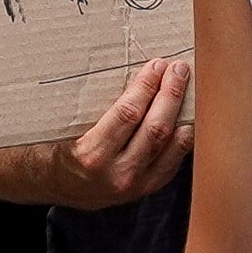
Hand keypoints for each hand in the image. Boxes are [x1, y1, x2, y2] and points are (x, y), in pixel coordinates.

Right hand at [61, 57, 192, 204]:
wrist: (63, 186)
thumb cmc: (64, 147)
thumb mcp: (69, 126)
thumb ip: (92, 105)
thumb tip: (122, 69)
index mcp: (92, 155)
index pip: (127, 114)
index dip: (146, 86)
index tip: (156, 65)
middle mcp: (117, 173)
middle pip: (156, 128)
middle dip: (171, 94)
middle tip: (178, 70)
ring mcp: (138, 184)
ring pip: (173, 144)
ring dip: (184, 111)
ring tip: (188, 87)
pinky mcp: (151, 187)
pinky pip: (177, 158)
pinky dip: (185, 134)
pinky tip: (188, 114)